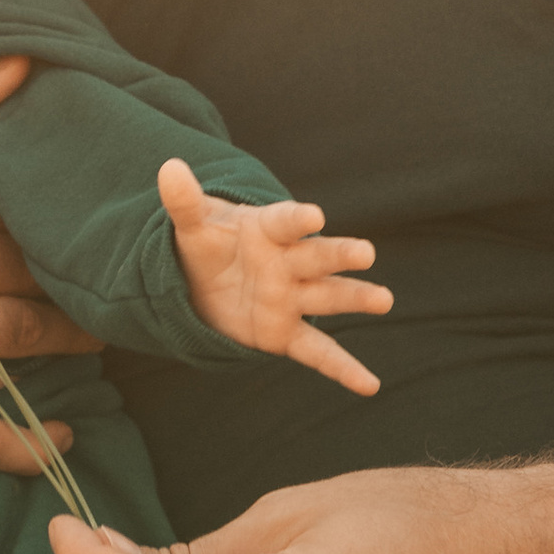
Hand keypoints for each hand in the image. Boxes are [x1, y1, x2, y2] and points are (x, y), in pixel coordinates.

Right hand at [0, 62, 97, 473]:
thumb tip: (22, 64)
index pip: (11, 201)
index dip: (36, 205)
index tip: (64, 210)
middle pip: (26, 269)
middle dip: (67, 272)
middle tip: (104, 276)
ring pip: (16, 339)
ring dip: (68, 340)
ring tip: (100, 335)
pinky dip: (21, 444)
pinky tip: (59, 446)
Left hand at [157, 161, 391, 395]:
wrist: (206, 282)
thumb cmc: (209, 245)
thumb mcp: (193, 226)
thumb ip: (184, 202)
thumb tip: (169, 168)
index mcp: (268, 230)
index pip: (285, 222)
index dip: (297, 218)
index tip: (313, 216)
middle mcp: (288, 263)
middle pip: (318, 257)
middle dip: (340, 254)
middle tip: (365, 252)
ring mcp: (292, 299)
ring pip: (328, 297)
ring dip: (355, 298)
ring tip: (384, 299)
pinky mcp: (286, 333)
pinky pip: (318, 352)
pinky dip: (343, 369)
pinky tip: (369, 385)